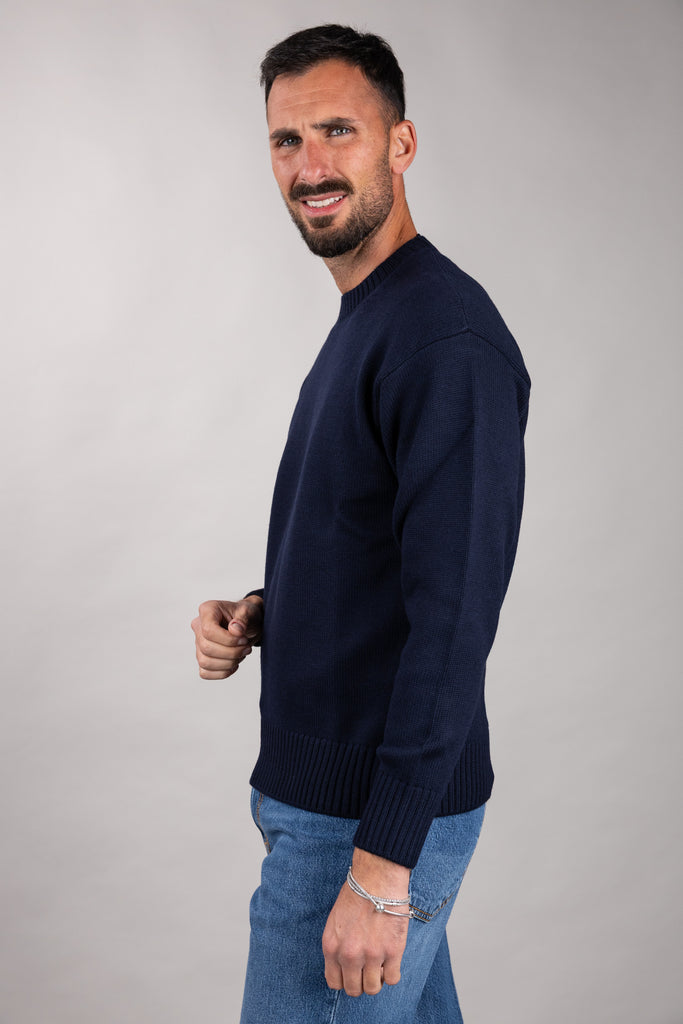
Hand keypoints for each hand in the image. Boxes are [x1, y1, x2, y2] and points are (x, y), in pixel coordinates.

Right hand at [191, 596, 263, 678]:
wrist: (249, 624)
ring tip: (241, 654)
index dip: (228, 639)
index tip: (243, 638)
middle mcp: (198, 626)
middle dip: (231, 652)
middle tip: (246, 648)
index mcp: (207, 610)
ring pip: (205, 662)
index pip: (208, 630)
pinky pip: (205, 672)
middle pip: (206, 648)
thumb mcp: (250, 612)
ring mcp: (198, 643)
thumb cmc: (247, 615)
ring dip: (228, 663)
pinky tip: (234, 663)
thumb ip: (243, 618)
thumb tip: (235, 630)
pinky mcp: (202, 657)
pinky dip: (223, 672)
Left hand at [322, 849, 410, 997]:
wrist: (377, 877)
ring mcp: (371, 956)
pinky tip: (392, 961)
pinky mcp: (392, 952)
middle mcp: (348, 955)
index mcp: (331, 946)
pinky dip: (392, 974)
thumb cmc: (357, 893)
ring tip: (380, 964)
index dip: (345, 979)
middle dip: (361, 982)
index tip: (352, 972)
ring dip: (377, 980)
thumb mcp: (336, 921)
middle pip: (353, 989)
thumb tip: (345, 964)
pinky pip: (392, 980)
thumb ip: (338, 944)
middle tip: (368, 969)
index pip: (334, 982)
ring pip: (373, 989)